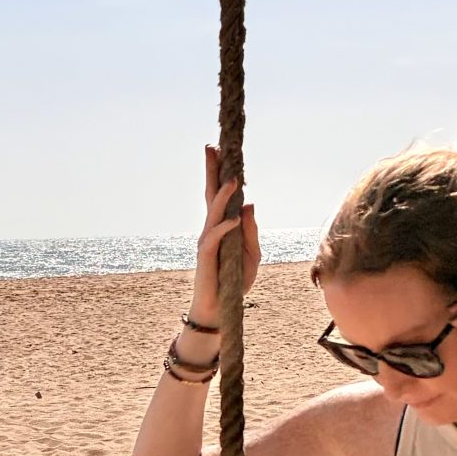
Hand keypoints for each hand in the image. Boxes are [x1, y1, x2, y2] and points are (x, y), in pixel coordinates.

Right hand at [193, 143, 259, 320]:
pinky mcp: (205, 257)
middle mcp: (210, 229)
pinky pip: (214, 238)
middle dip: (211, 171)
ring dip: (223, 196)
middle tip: (212, 147)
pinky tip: (235, 219)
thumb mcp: (251, 253)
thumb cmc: (236, 281)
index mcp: (222, 226)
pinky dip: (225, 227)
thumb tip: (249, 203)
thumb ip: (250, 229)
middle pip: (210, 194)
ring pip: (213, 213)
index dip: (221, 173)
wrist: (221, 308)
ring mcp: (206, 242)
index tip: (224, 151)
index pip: (221, 195)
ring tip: (233, 179)